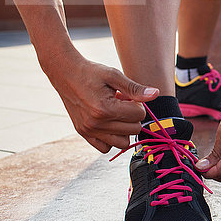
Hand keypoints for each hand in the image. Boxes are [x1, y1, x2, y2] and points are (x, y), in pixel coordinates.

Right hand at [42, 48, 158, 152]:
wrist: (65, 72)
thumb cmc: (91, 72)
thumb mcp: (114, 75)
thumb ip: (135, 88)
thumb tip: (156, 94)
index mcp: (105, 108)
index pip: (139, 115)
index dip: (138, 104)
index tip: (127, 96)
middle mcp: (96, 123)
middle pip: (134, 129)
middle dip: (133, 116)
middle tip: (122, 103)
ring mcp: (88, 130)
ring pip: (123, 143)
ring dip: (125, 130)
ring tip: (116, 114)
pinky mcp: (83, 133)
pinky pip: (105, 148)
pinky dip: (111, 139)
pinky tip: (109, 124)